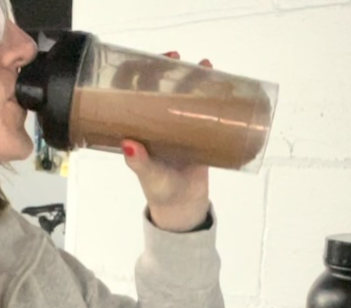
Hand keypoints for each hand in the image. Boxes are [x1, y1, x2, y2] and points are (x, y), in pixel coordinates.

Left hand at [122, 52, 213, 232]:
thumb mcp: (149, 175)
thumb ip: (139, 162)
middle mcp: (156, 122)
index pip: (132, 93)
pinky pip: (205, 108)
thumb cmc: (160, 190)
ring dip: (193, 77)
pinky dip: (213, 95)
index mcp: (139, 127)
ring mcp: (178, 125)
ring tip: (205, 66)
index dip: (135, 73)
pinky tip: (222, 85)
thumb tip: (128, 144)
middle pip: (160, 86)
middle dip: (168, 68)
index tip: (143, 63)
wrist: (184, 207)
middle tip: (177, 58)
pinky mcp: (199, 132)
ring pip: (184, 94)